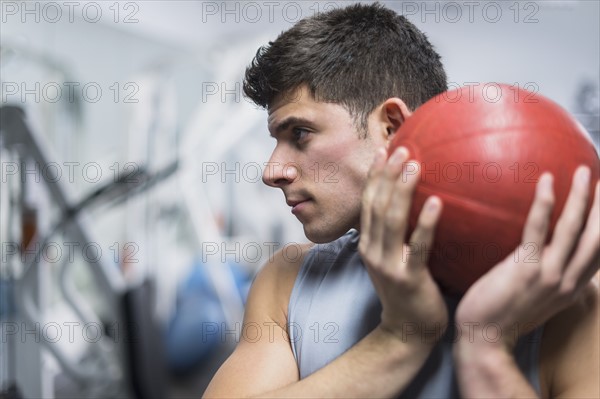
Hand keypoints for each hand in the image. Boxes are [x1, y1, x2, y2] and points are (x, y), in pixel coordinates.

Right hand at [359, 146, 446, 344]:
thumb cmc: (408, 292)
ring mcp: (388, 264)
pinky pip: (418, 246)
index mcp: (369, 244)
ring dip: (402, 189)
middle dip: (387, 174)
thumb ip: (401, 234)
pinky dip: (425, 222)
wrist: (407, 332)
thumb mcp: (396, 259)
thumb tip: (422, 203)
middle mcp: (373, 250)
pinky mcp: (408, 278)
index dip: (375, 176)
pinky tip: (435, 202)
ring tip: (414, 164)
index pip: (369, 203)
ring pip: (391, 219)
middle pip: (376, 205)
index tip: (384, 150)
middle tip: (401, 148)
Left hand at [455, 166, 599, 348]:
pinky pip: (537, 230)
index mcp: (572, 288)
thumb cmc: (505, 314)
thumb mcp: (538, 297)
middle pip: (597, 238)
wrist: (484, 338)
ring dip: (581, 198)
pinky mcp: (525, 270)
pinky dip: (544, 204)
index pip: (599, 253)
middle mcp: (568, 282)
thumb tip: (547, 253)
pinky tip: (545, 183)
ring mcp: (549, 276)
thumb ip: (549, 276)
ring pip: (573, 230)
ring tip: (582, 172)